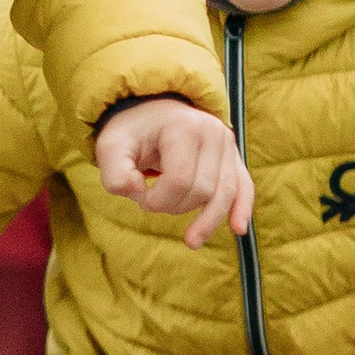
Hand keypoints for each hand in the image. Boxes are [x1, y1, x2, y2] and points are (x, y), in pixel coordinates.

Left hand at [92, 96, 252, 249]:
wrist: (150, 112)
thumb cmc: (131, 133)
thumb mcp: (110, 148)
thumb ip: (115, 175)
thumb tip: (140, 193)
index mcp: (182, 126)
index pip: (179, 180)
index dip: (157, 200)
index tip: (139, 196)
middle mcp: (212, 131)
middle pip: (202, 190)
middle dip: (175, 206)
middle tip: (152, 200)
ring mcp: (226, 143)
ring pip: (225, 193)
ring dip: (207, 220)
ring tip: (191, 242)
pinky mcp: (233, 156)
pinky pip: (244, 185)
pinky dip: (242, 208)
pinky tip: (238, 229)